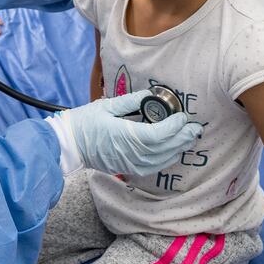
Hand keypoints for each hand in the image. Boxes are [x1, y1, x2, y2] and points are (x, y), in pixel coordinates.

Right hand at [55, 90, 202, 176]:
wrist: (69, 145)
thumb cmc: (84, 123)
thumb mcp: (106, 106)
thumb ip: (130, 101)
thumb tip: (149, 94)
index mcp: (127, 136)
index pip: (159, 134)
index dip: (174, 126)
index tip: (182, 116)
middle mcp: (132, 154)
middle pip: (166, 148)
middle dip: (183, 138)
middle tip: (195, 127)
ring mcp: (131, 164)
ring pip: (163, 160)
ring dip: (178, 149)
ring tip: (189, 138)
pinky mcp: (129, 169)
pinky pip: (154, 166)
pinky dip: (167, 158)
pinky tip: (173, 150)